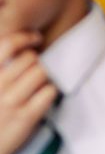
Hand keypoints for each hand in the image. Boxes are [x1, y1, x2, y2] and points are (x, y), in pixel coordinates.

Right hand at [0, 31, 56, 153]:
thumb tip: (19, 49)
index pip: (7, 45)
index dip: (25, 37)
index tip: (35, 38)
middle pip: (30, 59)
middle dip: (37, 61)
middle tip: (37, 68)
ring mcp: (11, 101)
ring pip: (42, 72)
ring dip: (45, 76)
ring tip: (39, 83)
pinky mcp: (26, 116)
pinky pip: (49, 92)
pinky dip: (50, 91)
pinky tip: (43, 96)